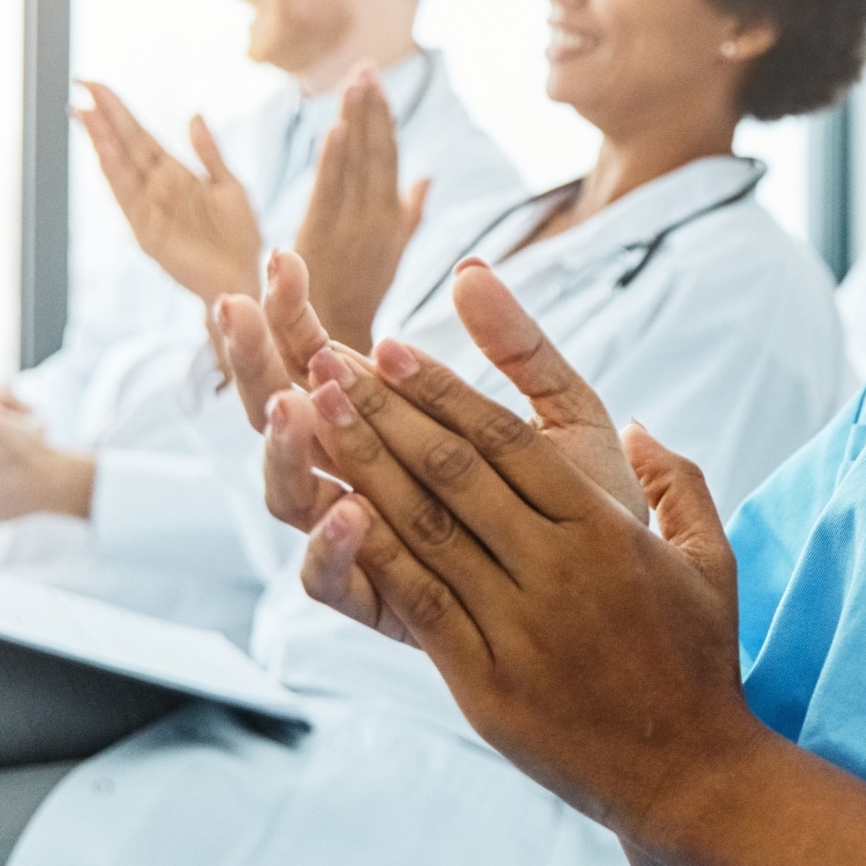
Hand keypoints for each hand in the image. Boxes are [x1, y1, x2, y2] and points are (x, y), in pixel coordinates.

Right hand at [74, 81, 262, 305]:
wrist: (244, 275)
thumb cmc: (240, 234)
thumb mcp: (229, 185)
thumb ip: (208, 152)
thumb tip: (194, 114)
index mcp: (174, 172)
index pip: (140, 135)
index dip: (119, 110)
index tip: (95, 86)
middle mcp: (155, 186)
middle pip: (125, 145)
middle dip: (104, 117)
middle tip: (81, 85)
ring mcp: (148, 207)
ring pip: (120, 167)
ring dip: (102, 141)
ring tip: (84, 113)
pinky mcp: (147, 230)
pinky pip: (128, 198)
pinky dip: (115, 174)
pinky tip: (103, 151)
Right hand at [218, 250, 643, 632]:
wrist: (628, 602)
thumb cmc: (590, 501)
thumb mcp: (564, 411)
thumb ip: (517, 346)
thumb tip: (470, 268)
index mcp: (395, 430)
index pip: (320, 363)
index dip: (293, 315)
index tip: (282, 260)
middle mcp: (363, 483)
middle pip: (280, 423)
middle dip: (254, 365)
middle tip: (237, 309)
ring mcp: (367, 546)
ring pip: (288, 498)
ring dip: (283, 450)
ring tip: (301, 402)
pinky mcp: (385, 605)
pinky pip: (331, 584)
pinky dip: (332, 549)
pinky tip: (352, 510)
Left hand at [282, 268, 751, 838]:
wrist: (691, 773)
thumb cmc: (699, 660)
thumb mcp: (713, 558)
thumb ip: (676, 481)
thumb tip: (639, 425)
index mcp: (606, 530)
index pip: (508, 441)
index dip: (443, 391)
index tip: (392, 348)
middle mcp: (558, 569)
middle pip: (453, 472)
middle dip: (383, 410)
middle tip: (327, 361)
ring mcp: (518, 627)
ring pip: (425, 529)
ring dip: (362, 465)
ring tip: (312, 414)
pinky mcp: (485, 684)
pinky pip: (419, 603)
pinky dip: (373, 555)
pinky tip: (334, 512)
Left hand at [291, 64, 429, 351]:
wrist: (333, 348)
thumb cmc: (358, 300)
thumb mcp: (392, 253)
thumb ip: (408, 213)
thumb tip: (426, 178)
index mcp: (392, 219)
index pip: (388, 157)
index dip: (383, 117)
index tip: (376, 81)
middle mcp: (375, 220)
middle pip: (374, 153)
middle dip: (370, 108)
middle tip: (367, 67)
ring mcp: (349, 229)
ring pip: (354, 165)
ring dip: (354, 120)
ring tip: (355, 80)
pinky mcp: (321, 239)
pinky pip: (330, 192)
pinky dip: (333, 159)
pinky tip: (335, 126)